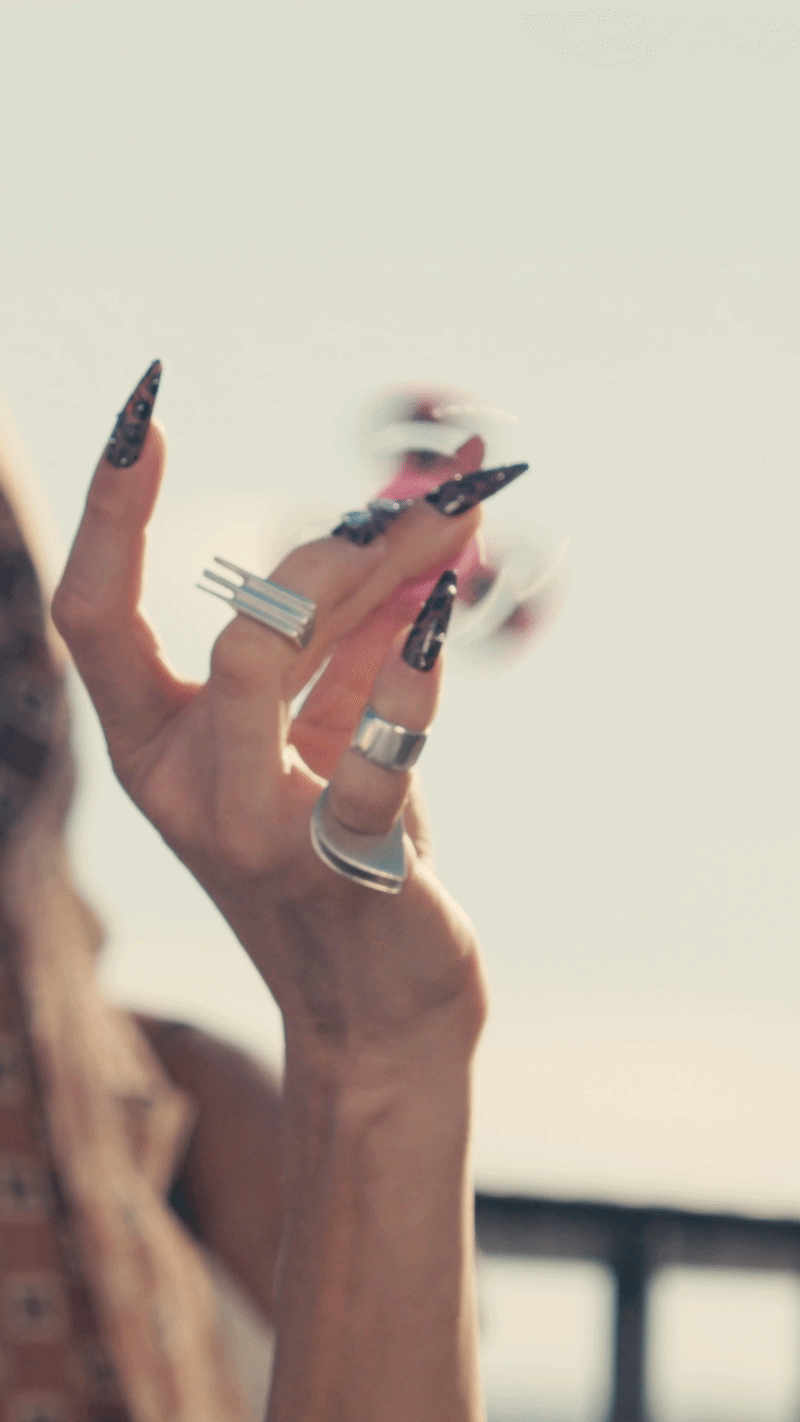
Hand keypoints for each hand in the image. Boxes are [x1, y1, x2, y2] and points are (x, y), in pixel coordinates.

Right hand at [51, 364, 506, 1074]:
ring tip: (453, 529)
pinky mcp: (336, 868)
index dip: (109, 513)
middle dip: (328, 544)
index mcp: (156, 743)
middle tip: (435, 493)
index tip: (145, 409)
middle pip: (220, 625)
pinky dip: (410, 675)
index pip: (95, 616)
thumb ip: (366, 621)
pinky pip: (369, 756)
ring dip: (361, 577)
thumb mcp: (337, 723)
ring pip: (258, 664)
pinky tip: (445, 613)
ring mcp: (249, 833)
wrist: (377, 1015)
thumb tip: (422, 505)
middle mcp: (182, 786)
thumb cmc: (343, 846)